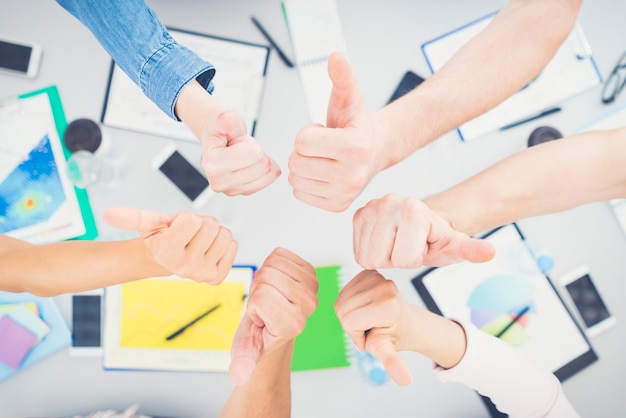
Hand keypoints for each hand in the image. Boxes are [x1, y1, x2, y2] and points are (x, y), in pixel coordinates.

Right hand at [104, 207, 236, 283]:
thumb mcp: (148, 224)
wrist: (168, 261)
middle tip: (189, 234)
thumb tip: (108, 213)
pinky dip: (223, 245)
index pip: (192, 219)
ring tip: (198, 240)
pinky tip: (208, 250)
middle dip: (201, 223)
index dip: (186, 217)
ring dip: (213, 233)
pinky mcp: (217, 277)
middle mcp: (185, 267)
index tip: (177, 227)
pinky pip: (233, 246)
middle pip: (212, 225)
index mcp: (167, 253)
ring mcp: (202, 274)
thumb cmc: (160, 237)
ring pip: (225, 235)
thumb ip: (132, 217)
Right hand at [199, 108, 280, 195]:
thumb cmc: (221, 129)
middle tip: (241, 148)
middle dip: (257, 151)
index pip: (254, 154)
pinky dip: (265, 169)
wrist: (218, 137)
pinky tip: (251, 163)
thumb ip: (226, 119)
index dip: (250, 142)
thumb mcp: (223, 116)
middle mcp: (219, 182)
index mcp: (212, 164)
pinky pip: (268, 180)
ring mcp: (230, 190)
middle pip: (262, 166)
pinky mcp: (242, 192)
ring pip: (267, 174)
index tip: (236, 141)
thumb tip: (225, 120)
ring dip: (260, 160)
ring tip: (244, 155)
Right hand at [229, 248, 317, 385]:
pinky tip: (277, 282)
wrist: (274, 325)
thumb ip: (243, 360)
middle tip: (264, 304)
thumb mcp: (246, 350)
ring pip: (273, 263)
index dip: (252, 304)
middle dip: (258, 287)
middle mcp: (308, 306)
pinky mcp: (310, 272)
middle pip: (267, 275)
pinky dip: (273, 264)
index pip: (262, 296)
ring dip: (265, 275)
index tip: (259, 317)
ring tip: (270, 294)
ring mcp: (312, 288)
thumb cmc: (259, 335)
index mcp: (293, 324)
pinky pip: (280, 253)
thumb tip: (239, 375)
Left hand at [288, 52, 384, 211]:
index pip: (301, 142)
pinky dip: (306, 182)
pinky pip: (299, 193)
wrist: (376, 151)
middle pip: (296, 162)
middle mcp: (353, 175)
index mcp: (355, 147)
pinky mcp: (337, 206)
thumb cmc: (356, 123)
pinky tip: (323, 173)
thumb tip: (335, 56)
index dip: (308, 132)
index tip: (325, 131)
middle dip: (303, 150)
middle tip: (323, 146)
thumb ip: (342, 77)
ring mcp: (346, 194)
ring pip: (295, 179)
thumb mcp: (349, 97)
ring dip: (303, 166)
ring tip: (324, 158)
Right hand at [334, 270, 413, 385]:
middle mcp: (384, 286)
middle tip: (368, 327)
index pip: (348, 321)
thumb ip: (393, 364)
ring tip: (368, 317)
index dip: (355, 334)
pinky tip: (365, 305)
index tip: (370, 337)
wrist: (405, 321)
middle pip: (342, 308)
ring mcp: (377, 276)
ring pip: (341, 298)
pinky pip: (346, 288)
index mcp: (388, 306)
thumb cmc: (394, 336)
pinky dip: (351, 300)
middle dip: (351, 323)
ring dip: (350, 312)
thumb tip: (406, 381)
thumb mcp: (389, 351)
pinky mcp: (370, 272)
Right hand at [353, 194, 494, 268]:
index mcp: (414, 210)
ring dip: (382, 257)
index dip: (414, 261)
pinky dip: (370, 251)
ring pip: (366, 256)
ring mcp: (371, 206)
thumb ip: (471, 249)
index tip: (421, 248)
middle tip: (407, 248)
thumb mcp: (455, 246)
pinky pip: (357, 250)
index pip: (404, 260)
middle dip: (395, 259)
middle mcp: (389, 202)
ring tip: (396, 245)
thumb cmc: (436, 238)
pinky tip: (384, 243)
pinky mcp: (358, 214)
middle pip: (381, 258)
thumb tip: (490, 252)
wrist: (421, 223)